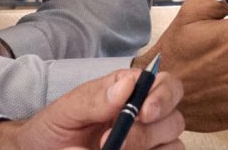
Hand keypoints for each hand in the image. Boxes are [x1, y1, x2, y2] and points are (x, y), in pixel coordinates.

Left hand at [0, 67, 184, 149]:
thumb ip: (95, 98)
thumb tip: (127, 85)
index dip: (162, 96)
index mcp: (129, 92)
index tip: (143, 112)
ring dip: (146, 147)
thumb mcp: (66, 110)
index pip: (165, 84)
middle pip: (174, 118)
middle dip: (146, 132)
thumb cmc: (53, 129)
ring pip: (173, 144)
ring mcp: (147, 143)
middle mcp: (144, 116)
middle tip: (115, 141)